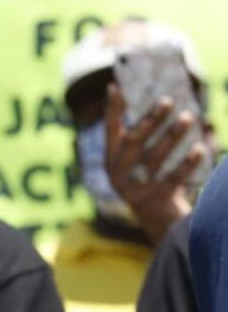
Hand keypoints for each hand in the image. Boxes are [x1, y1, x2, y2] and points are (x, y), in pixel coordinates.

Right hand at [104, 83, 203, 243]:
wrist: (162, 224)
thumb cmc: (155, 183)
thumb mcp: (143, 162)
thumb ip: (145, 141)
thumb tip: (165, 107)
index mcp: (112, 161)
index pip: (110, 130)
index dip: (112, 110)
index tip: (116, 87)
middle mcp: (118, 175)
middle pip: (133, 142)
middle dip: (150, 120)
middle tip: (168, 100)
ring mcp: (135, 189)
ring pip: (155, 157)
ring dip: (172, 136)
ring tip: (189, 117)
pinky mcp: (155, 201)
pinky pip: (174, 177)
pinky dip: (188, 161)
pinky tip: (200, 147)